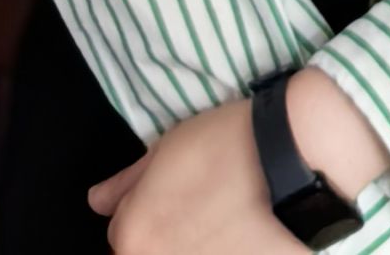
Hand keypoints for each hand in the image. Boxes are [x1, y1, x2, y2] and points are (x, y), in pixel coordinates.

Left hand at [87, 93, 306, 250]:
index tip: (172, 196)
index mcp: (134, 237)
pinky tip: (243, 235)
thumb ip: (126, 183)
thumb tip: (97, 200)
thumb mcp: (166, 148)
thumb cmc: (226, 145)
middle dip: (168, 238)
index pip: (122, 234)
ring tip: (226, 221)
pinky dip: (226, 249)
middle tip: (201, 210)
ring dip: (194, 245)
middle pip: (148, 253)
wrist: (291, 160)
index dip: (147, 209)